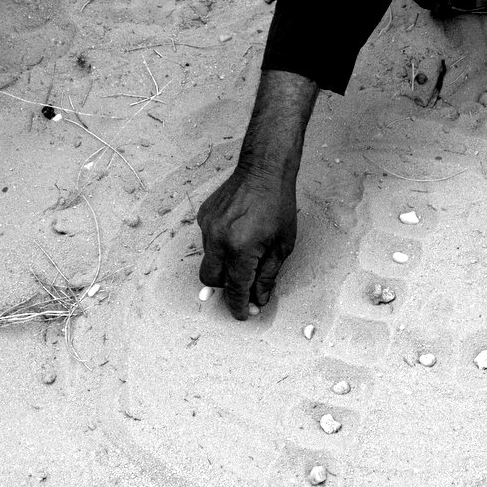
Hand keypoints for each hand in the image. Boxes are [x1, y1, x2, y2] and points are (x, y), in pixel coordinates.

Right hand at [198, 168, 295, 319]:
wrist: (263, 170)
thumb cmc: (279, 207)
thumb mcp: (282, 246)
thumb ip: (268, 275)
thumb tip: (258, 299)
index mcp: (241, 249)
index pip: (235, 288)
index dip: (239, 306)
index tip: (243, 316)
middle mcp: (218, 240)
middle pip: (211, 280)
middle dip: (225, 289)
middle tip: (244, 289)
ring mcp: (207, 227)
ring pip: (208, 261)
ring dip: (223, 267)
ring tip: (245, 256)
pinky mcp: (204, 217)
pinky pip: (207, 242)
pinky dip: (220, 247)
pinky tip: (238, 236)